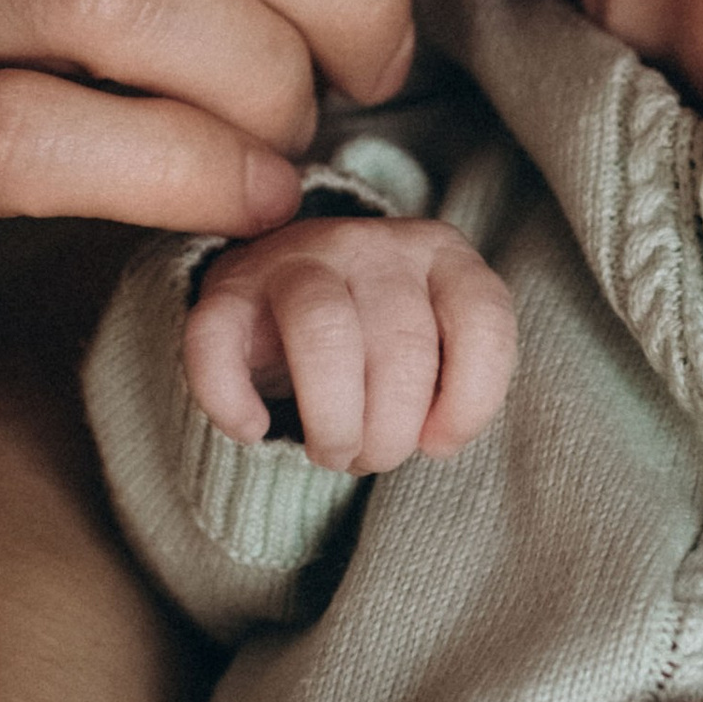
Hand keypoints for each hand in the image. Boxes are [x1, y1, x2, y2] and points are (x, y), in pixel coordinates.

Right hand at [187, 215, 517, 472]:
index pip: (481, 317)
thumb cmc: (376, 337)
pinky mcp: (226, 289)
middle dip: (391, 432)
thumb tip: (435, 440)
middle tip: (370, 457)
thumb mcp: (437, 343)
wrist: (281, 296)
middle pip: (402, 346)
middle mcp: (372, 244)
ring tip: (331, 453)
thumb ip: (455, 380)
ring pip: (325, 336)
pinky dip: (234, 401)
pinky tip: (251, 430)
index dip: (470, 399)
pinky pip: (220, 342)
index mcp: (440, 252)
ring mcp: (295, 258)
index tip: (438, 444)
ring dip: (333, 422)